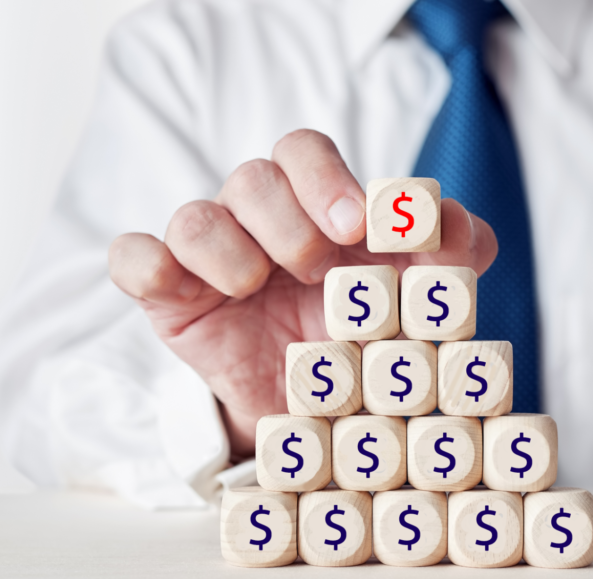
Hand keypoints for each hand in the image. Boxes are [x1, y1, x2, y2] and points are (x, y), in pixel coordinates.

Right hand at [108, 130, 497, 457]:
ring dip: (231, 250)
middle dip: (288, 221)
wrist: (315, 413)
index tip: (358, 226)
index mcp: (316, 205)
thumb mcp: (415, 302)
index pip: (304, 151)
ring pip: (196, 216)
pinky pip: (133, 258)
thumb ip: (450, 258)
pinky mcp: (168, 294)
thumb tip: (459, 225)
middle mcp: (258, 219)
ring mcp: (209, 255)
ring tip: (256, 289)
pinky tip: (181, 288)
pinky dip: (148, 264)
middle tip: (316, 270)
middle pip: (253, 177)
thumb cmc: (362, 339)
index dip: (326, 178)